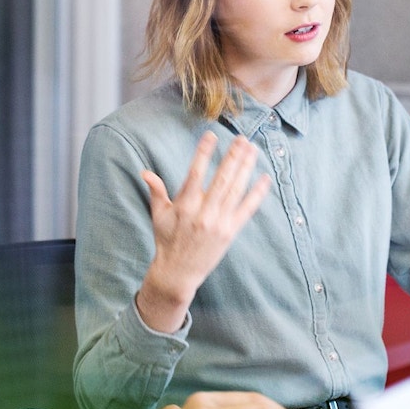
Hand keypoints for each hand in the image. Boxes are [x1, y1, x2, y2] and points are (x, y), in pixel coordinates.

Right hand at [137, 131, 270, 331]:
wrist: (178, 272)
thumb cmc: (167, 241)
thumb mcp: (158, 215)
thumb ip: (156, 191)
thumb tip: (145, 172)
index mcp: (185, 205)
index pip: (196, 173)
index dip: (204, 153)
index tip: (211, 136)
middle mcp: (203, 213)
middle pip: (222, 178)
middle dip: (233, 156)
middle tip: (241, 139)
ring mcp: (219, 223)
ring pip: (236, 190)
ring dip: (246, 168)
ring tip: (253, 150)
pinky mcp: (230, 232)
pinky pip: (247, 209)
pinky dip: (257, 193)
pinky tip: (264, 178)